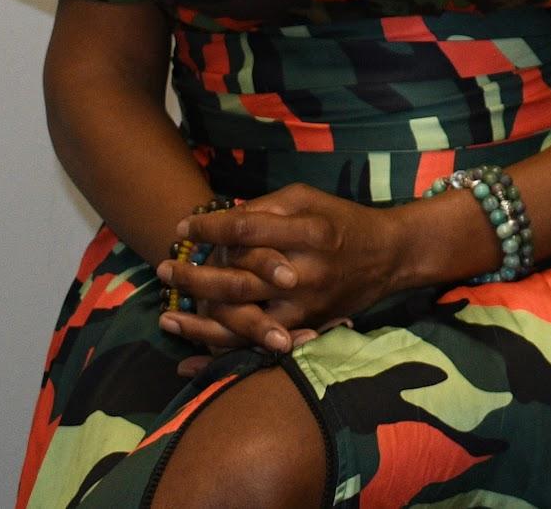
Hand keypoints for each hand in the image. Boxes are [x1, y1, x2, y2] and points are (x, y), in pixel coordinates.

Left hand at [156, 185, 411, 354]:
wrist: (387, 257)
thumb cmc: (342, 221)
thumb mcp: (308, 199)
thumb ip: (266, 208)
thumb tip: (220, 222)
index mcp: (309, 232)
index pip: (247, 229)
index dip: (209, 227)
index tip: (182, 227)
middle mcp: (306, 272)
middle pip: (238, 279)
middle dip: (193, 276)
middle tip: (163, 269)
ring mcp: (306, 305)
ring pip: (242, 318)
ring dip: (198, 319)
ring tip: (166, 315)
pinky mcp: (305, 326)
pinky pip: (256, 343)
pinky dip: (222, 351)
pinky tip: (190, 353)